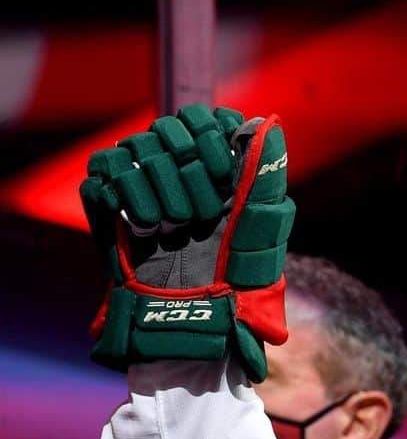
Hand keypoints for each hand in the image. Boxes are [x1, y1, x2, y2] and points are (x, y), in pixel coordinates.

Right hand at [79, 104, 293, 381]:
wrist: (192, 319)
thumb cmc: (237, 282)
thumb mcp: (261, 232)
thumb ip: (265, 177)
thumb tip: (267, 124)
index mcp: (219, 173)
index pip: (205, 119)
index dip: (211, 137)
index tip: (223, 173)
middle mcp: (179, 171)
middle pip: (170, 128)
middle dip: (188, 169)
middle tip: (199, 215)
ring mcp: (142, 182)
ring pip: (137, 145)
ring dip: (161, 189)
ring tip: (174, 228)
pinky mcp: (108, 199)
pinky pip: (107, 169)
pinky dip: (128, 198)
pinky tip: (146, 229)